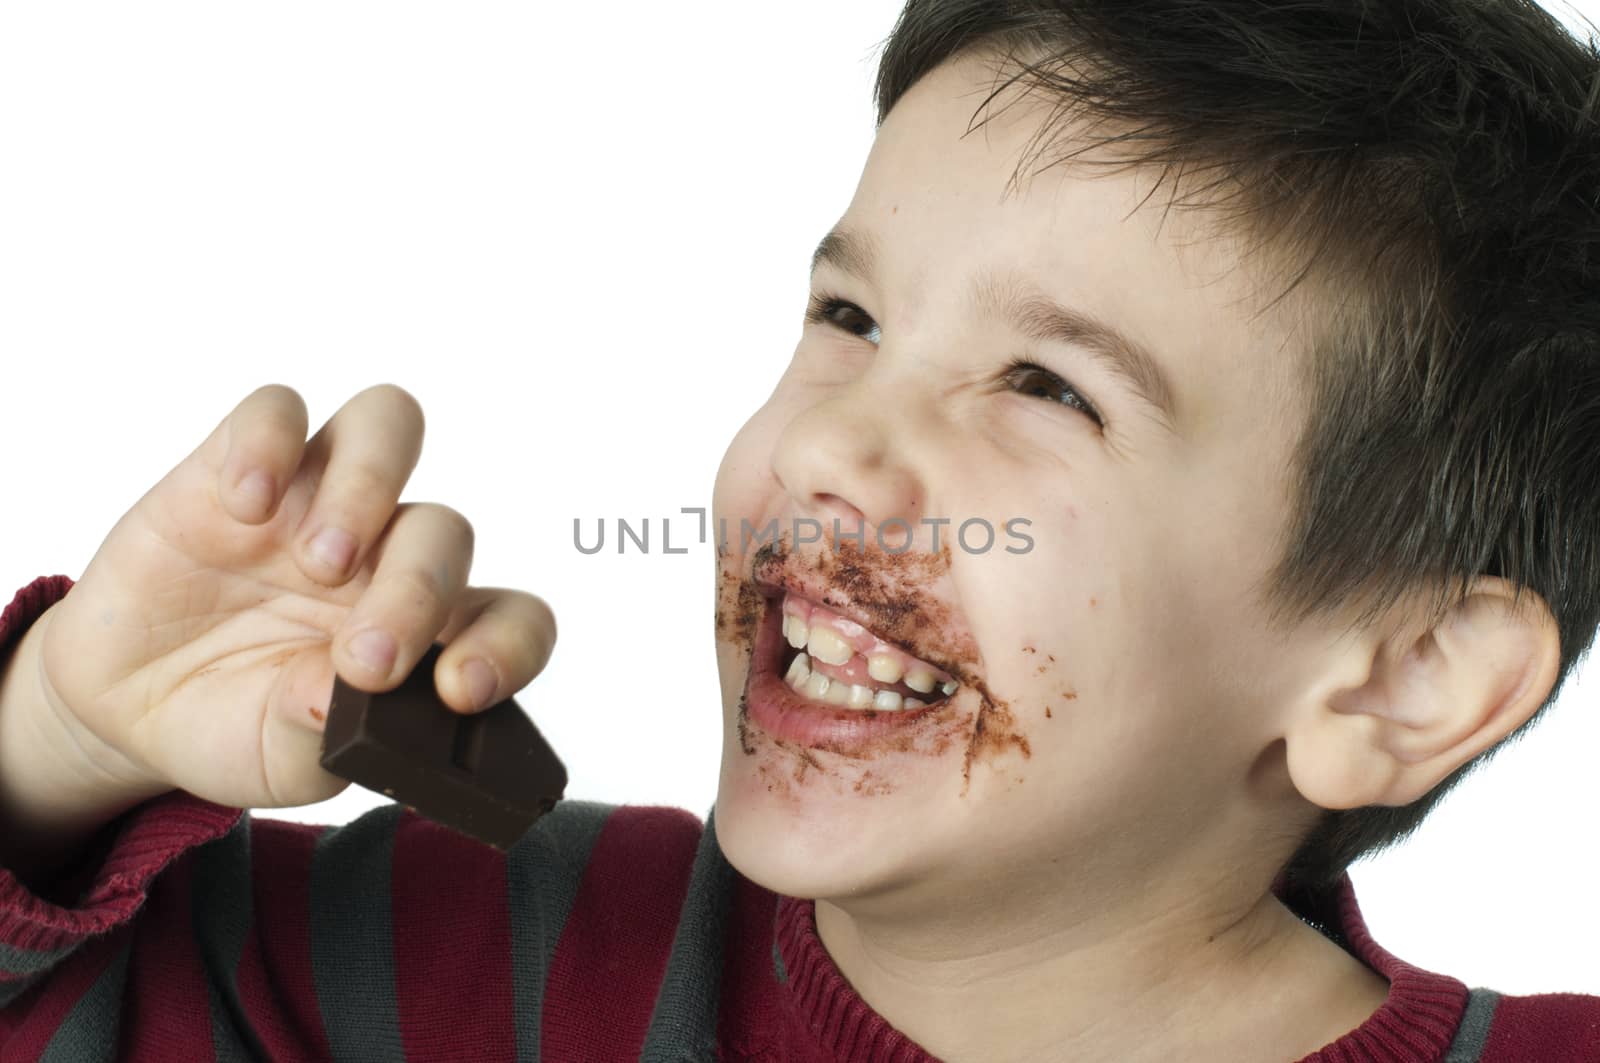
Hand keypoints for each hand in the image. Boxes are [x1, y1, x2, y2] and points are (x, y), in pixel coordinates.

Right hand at [30, 383, 555, 810]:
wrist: (128, 704)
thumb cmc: (231, 725)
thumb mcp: (279, 757)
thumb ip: (322, 731)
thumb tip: (345, 694)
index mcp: (427, 632)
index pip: (513, 618)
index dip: (510, 646)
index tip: (462, 690)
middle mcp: (386, 554)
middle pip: (445, 530)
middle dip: (416, 592)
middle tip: (361, 658)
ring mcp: (317, 500)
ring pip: (389, 424)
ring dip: (369, 485)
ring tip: (319, 560)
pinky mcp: (239, 467)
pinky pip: (277, 410)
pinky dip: (267, 443)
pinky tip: (243, 506)